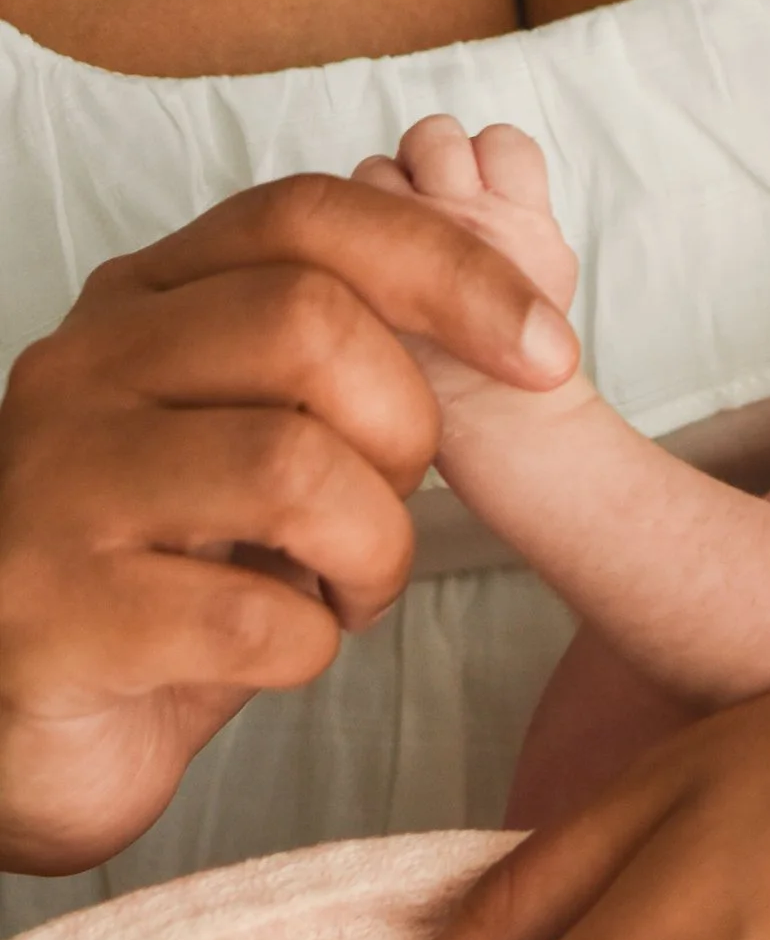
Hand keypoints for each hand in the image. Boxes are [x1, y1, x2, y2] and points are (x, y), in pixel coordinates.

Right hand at [0, 173, 579, 872]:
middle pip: (311, 325)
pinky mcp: (51, 618)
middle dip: (407, 427)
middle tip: (396, 502)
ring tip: (353, 583)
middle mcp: (82, 366)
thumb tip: (516, 320)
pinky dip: (314, 643)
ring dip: (375, 546)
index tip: (549, 353)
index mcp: (143, 297)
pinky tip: (287, 647)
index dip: (452, 272)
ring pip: (293, 467)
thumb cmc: (179, 558)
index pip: (309, 216)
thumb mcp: (253, 422)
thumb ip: (338, 348)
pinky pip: (253, 616)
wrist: (31, 723)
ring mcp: (53, 487)